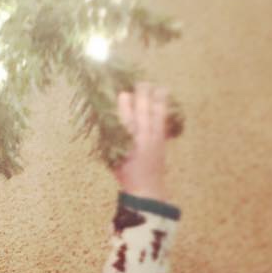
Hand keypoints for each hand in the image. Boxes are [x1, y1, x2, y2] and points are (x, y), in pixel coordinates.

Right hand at [112, 83, 170, 201]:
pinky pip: (163, 122)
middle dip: (142, 98)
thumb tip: (106, 120)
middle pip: (143, 114)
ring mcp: (155, 141)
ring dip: (157, 100)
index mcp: (128, 145)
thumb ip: (110, 140)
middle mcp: (143, 140)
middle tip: (141, 83)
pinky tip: (165, 100)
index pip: (126, 122)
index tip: (123, 94)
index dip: (125, 107)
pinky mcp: (162, 142)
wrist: (146, 189)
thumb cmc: (125, 174)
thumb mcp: (113, 158)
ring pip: (156, 116)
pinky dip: (164, 110)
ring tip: (158, 87)